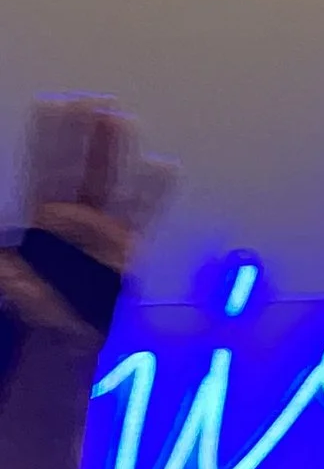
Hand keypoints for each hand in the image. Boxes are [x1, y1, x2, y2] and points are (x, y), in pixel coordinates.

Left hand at [0, 98, 174, 340]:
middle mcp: (71, 230)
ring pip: (110, 190)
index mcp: (38, 228)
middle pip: (78, 173)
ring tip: (122, 119)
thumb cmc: (27, 328)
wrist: (52, 368)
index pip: (43, 172)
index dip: (47, 140)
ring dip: (116, 155)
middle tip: (91, 100)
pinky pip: (140, 224)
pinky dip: (153, 195)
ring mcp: (100, 244)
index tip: (51, 104)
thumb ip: (11, 276)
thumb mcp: (7, 288)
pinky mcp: (123, 264)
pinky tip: (163, 166)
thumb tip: (10, 264)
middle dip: (84, 137)